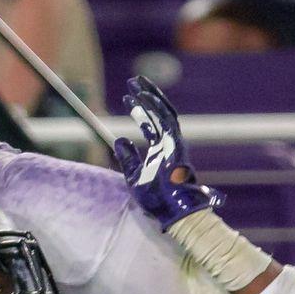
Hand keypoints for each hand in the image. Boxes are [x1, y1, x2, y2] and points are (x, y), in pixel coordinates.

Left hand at [111, 77, 223, 228]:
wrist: (173, 211)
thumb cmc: (157, 199)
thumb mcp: (134, 176)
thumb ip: (128, 157)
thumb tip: (119, 139)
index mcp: (162, 151)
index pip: (151, 124)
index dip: (139, 111)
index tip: (126, 99)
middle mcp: (169, 143)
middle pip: (159, 113)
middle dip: (146, 96)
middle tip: (133, 82)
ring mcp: (174, 142)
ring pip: (163, 112)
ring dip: (149, 96)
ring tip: (135, 82)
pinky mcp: (176, 144)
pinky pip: (167, 120)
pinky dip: (155, 107)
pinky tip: (144, 96)